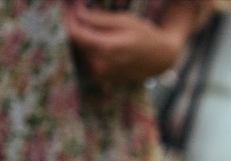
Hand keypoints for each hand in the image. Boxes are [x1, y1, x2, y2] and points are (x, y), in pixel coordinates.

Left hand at [63, 3, 183, 84]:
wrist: (163, 59)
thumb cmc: (146, 35)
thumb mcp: (124, 21)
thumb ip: (98, 20)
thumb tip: (77, 13)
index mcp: (105, 49)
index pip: (73, 34)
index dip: (68, 20)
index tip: (68, 11)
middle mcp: (101, 65)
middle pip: (74, 45)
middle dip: (75, 30)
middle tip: (79, 17)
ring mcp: (102, 74)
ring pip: (80, 54)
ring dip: (82, 42)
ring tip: (93, 31)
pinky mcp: (104, 79)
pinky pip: (87, 62)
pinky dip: (88, 52)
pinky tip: (100, 44)